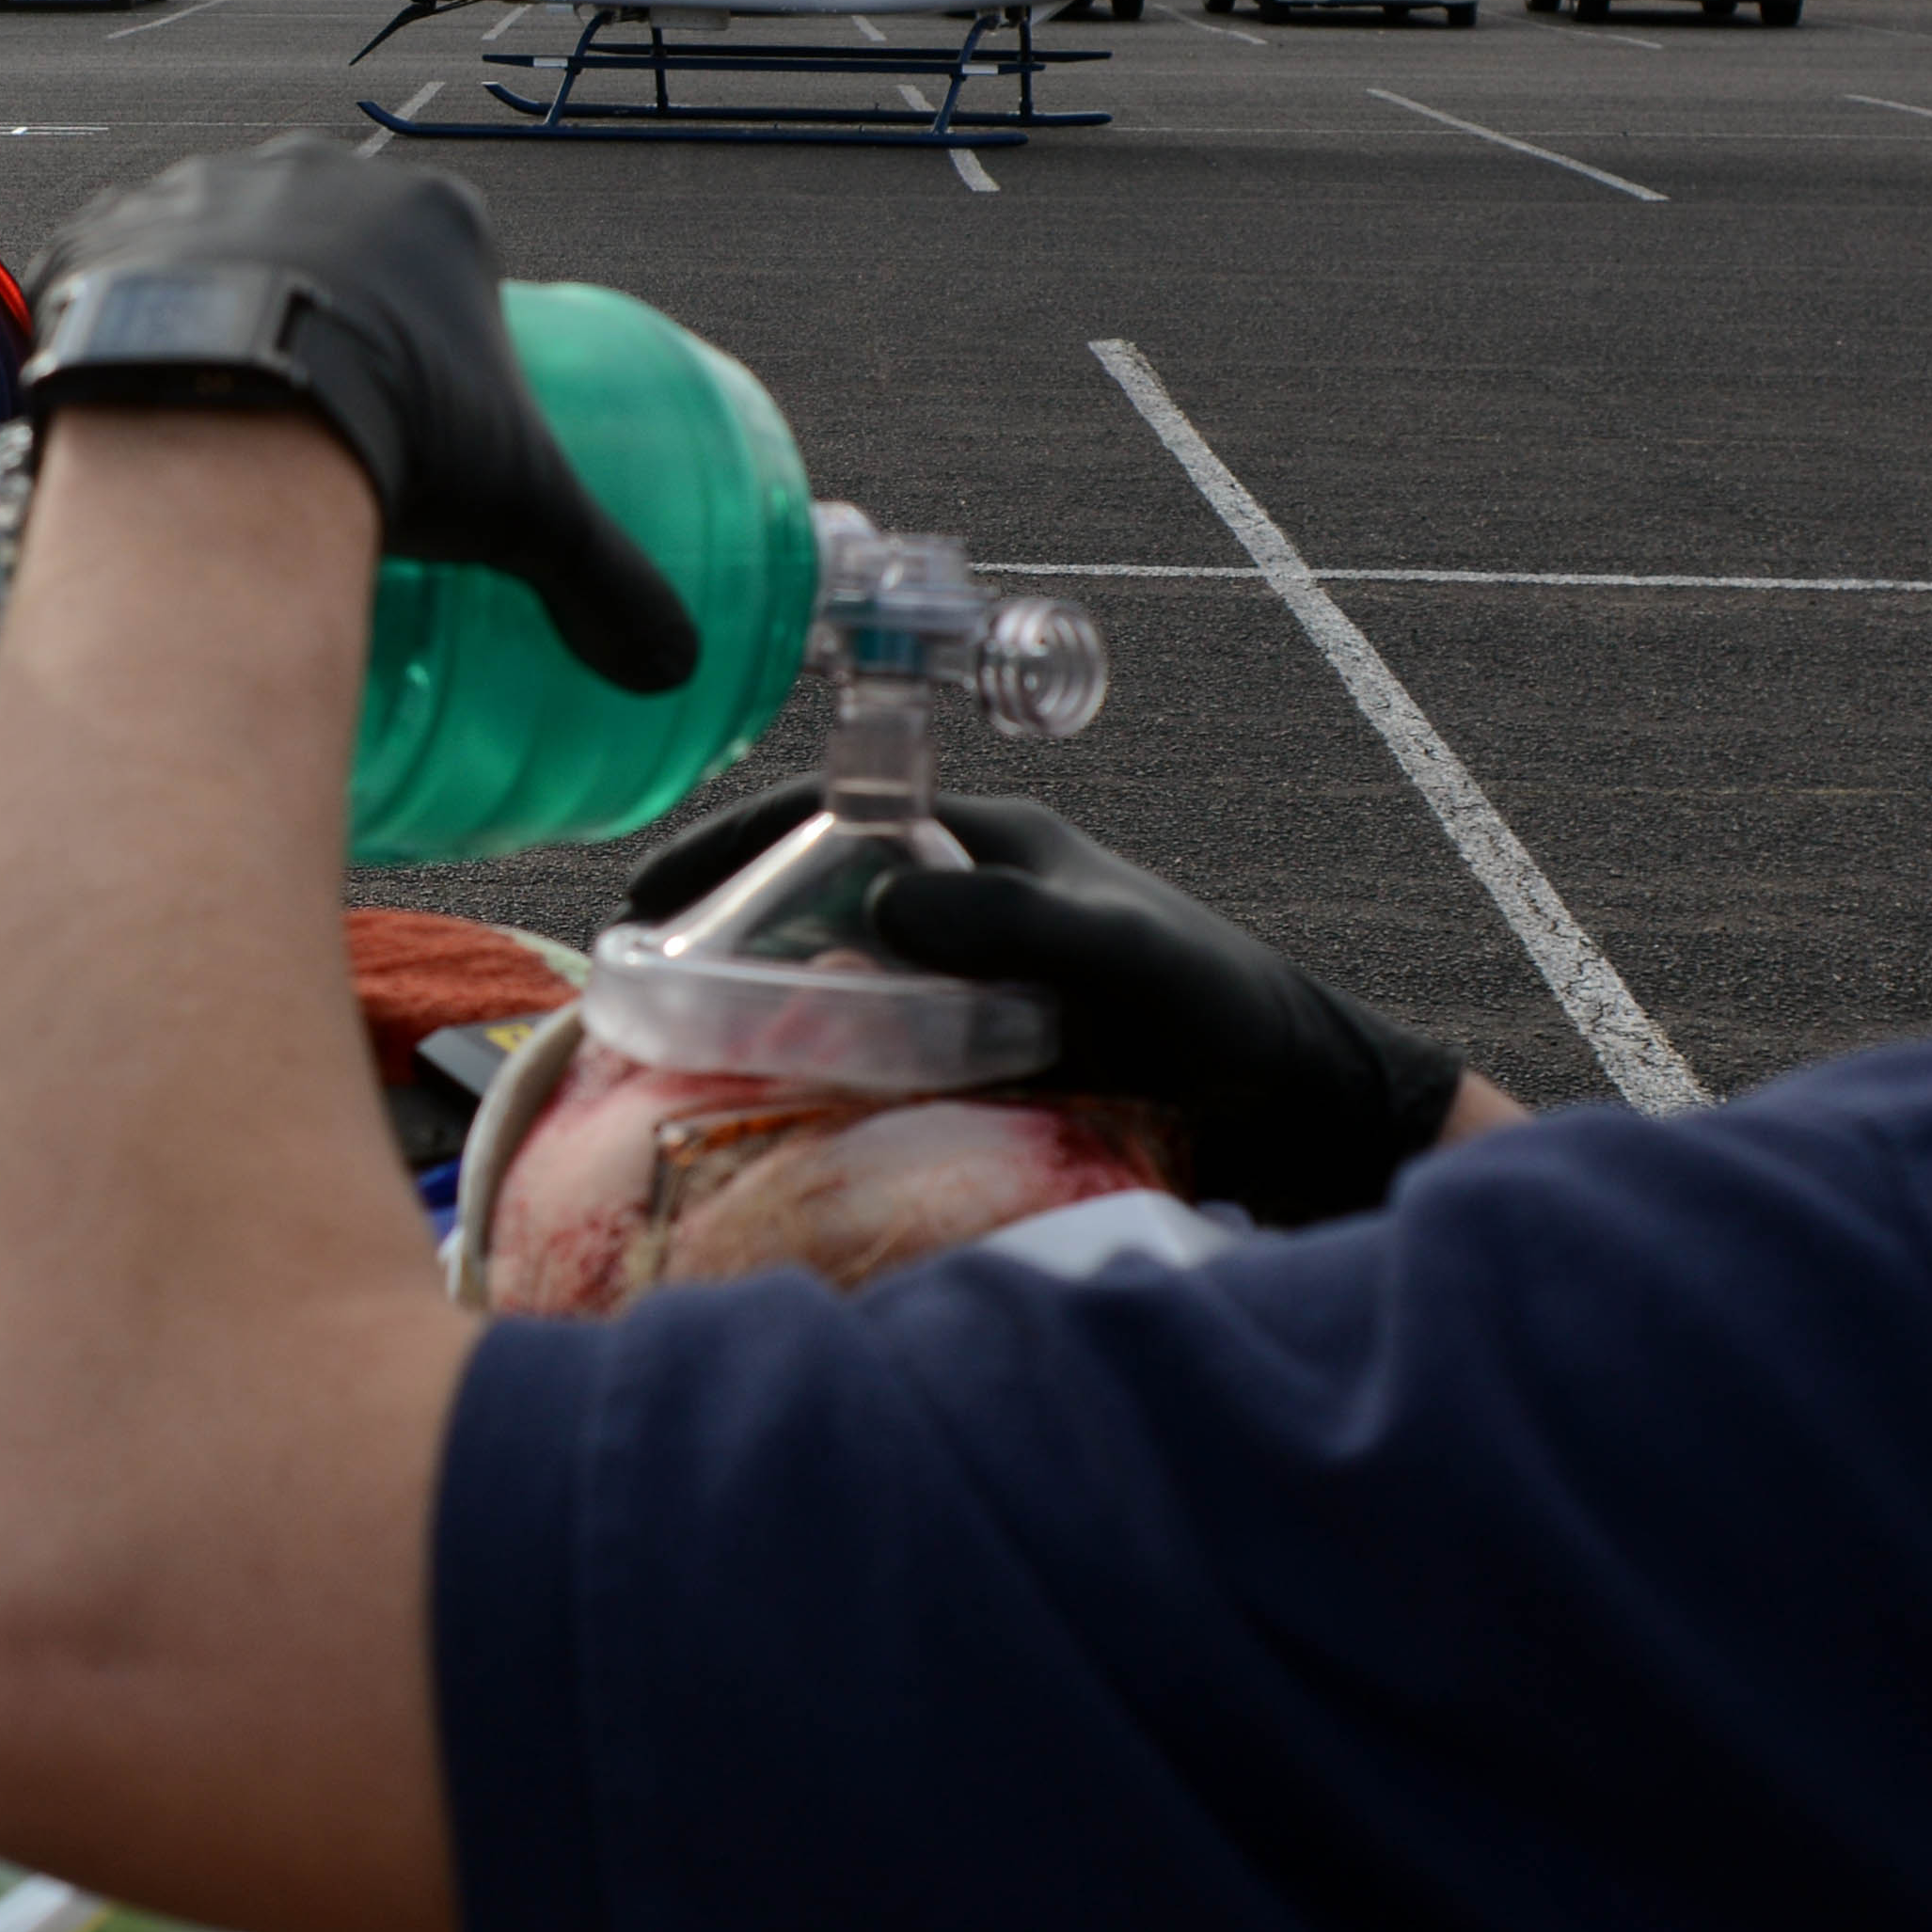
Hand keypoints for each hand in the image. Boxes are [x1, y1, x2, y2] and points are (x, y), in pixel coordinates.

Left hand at [20, 142, 695, 695]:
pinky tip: (127, 396)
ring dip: (212, 303)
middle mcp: (311, 175)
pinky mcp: (96, 231)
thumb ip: (604, 582)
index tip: (421, 380)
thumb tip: (670, 671)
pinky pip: (105, 277)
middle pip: (325, 236)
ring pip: (209, 244)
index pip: (448, 252)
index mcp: (430, 216)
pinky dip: (115, 327)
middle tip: (312, 401)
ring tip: (209, 403)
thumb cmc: (387, 444)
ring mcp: (195, 192)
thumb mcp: (520, 516)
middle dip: (321, 297)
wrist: (217, 423)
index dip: (438, 315)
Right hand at [623, 788, 1488, 1226]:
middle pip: (812, 895)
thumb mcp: (1116, 954)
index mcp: (987, 844)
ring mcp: (966, 979)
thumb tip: (879, 909)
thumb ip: (1012, 924)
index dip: (731, 846)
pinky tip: (769, 1115)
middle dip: (723, 930)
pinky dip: (812, 1067)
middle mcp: (965, 902)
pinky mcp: (975, 1052)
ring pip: (833, 975)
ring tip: (680, 1059)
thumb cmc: (1214, 1009)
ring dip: (760, 1005)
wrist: (1287, 1103)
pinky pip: (869, 1046)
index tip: (650, 895)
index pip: (831, 815)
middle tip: (644, 991)